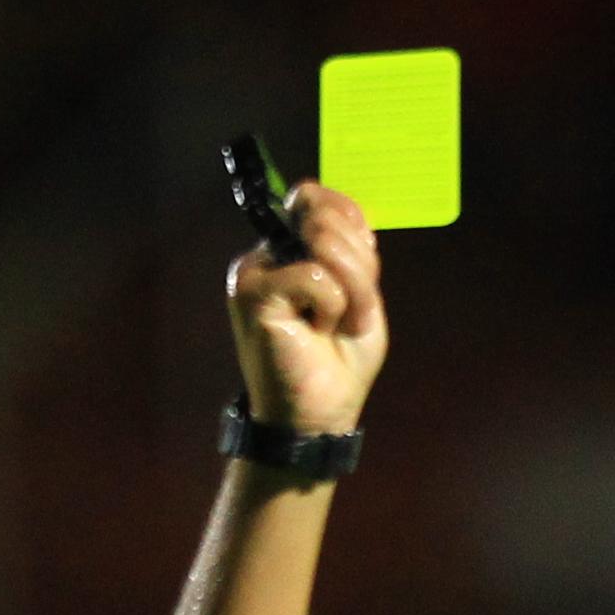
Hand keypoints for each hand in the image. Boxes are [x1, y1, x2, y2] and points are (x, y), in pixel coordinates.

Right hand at [226, 180, 386, 438]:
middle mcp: (267, 254)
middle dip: (359, 266)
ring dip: (350, 291)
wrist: (317, 416)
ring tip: (329, 325)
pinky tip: (314, 332)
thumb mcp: (361, 296)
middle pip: (328, 216)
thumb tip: (330, 215)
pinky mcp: (252, 292)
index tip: (362, 270)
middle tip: (345, 312)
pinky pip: (315, 276)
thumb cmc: (337, 362)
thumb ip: (353, 251)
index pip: (318, 198)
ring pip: (325, 242)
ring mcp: (255, 271)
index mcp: (290, 251)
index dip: (352, 224)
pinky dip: (332, 308)